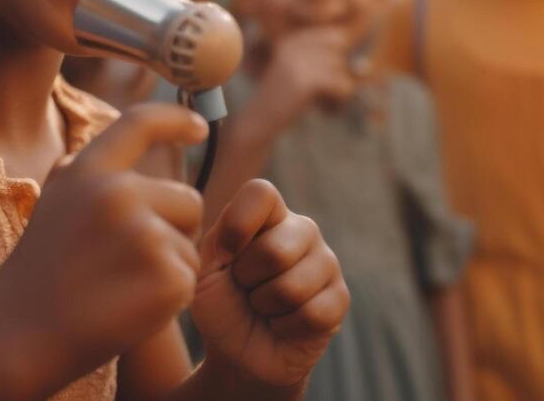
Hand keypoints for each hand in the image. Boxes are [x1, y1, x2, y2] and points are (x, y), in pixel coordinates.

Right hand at [0, 104, 208, 393]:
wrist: (20, 335)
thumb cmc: (39, 275)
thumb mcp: (55, 203)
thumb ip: (93, 175)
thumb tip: (140, 150)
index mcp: (87, 172)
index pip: (140, 123)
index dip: (175, 120)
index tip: (200, 127)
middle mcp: (118, 193)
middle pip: (188, 199)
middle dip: (174, 228)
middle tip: (128, 262)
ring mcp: (146, 234)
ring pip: (190, 244)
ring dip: (169, 266)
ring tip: (119, 286)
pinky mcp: (168, 277)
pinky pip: (190, 279)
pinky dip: (170, 298)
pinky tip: (129, 307)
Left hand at [192, 178, 348, 390]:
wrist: (238, 351)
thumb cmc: (220, 304)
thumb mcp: (204, 270)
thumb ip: (217, 243)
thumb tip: (235, 239)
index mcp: (267, 214)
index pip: (261, 193)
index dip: (238, 225)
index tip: (224, 255)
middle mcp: (301, 230)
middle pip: (275, 250)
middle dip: (247, 280)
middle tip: (245, 288)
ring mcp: (325, 262)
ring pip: (293, 287)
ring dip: (265, 306)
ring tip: (263, 305)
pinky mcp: (340, 298)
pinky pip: (313, 314)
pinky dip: (285, 326)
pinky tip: (282, 323)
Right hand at [258, 28, 355, 125]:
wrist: (259, 121)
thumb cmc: (286, 100)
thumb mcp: (305, 74)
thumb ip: (332, 64)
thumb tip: (368, 68)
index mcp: (292, 39)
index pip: (335, 37)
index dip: (335, 61)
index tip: (317, 79)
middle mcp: (294, 45)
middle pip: (340, 53)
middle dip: (337, 74)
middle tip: (320, 91)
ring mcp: (299, 62)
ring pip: (343, 70)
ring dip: (337, 89)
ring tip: (318, 100)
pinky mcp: (306, 81)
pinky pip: (343, 86)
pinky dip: (339, 100)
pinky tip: (322, 107)